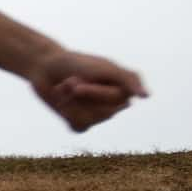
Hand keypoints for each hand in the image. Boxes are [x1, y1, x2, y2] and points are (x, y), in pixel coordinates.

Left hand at [30, 49, 145, 132]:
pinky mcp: (81, 123)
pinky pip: (79, 126)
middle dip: (82, 96)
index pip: (115, 100)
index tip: (77, 79)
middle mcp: (114, 105)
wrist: (45, 67)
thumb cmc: (76, 63)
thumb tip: (146, 96)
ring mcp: (98, 116)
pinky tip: (62, 100)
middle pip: (104, 113)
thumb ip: (127, 79)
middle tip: (71, 81)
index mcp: (124, 90)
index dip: (93, 91)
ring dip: (71, 103)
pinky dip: (66, 113)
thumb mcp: (103, 67)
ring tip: (65, 88)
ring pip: (90, 120)